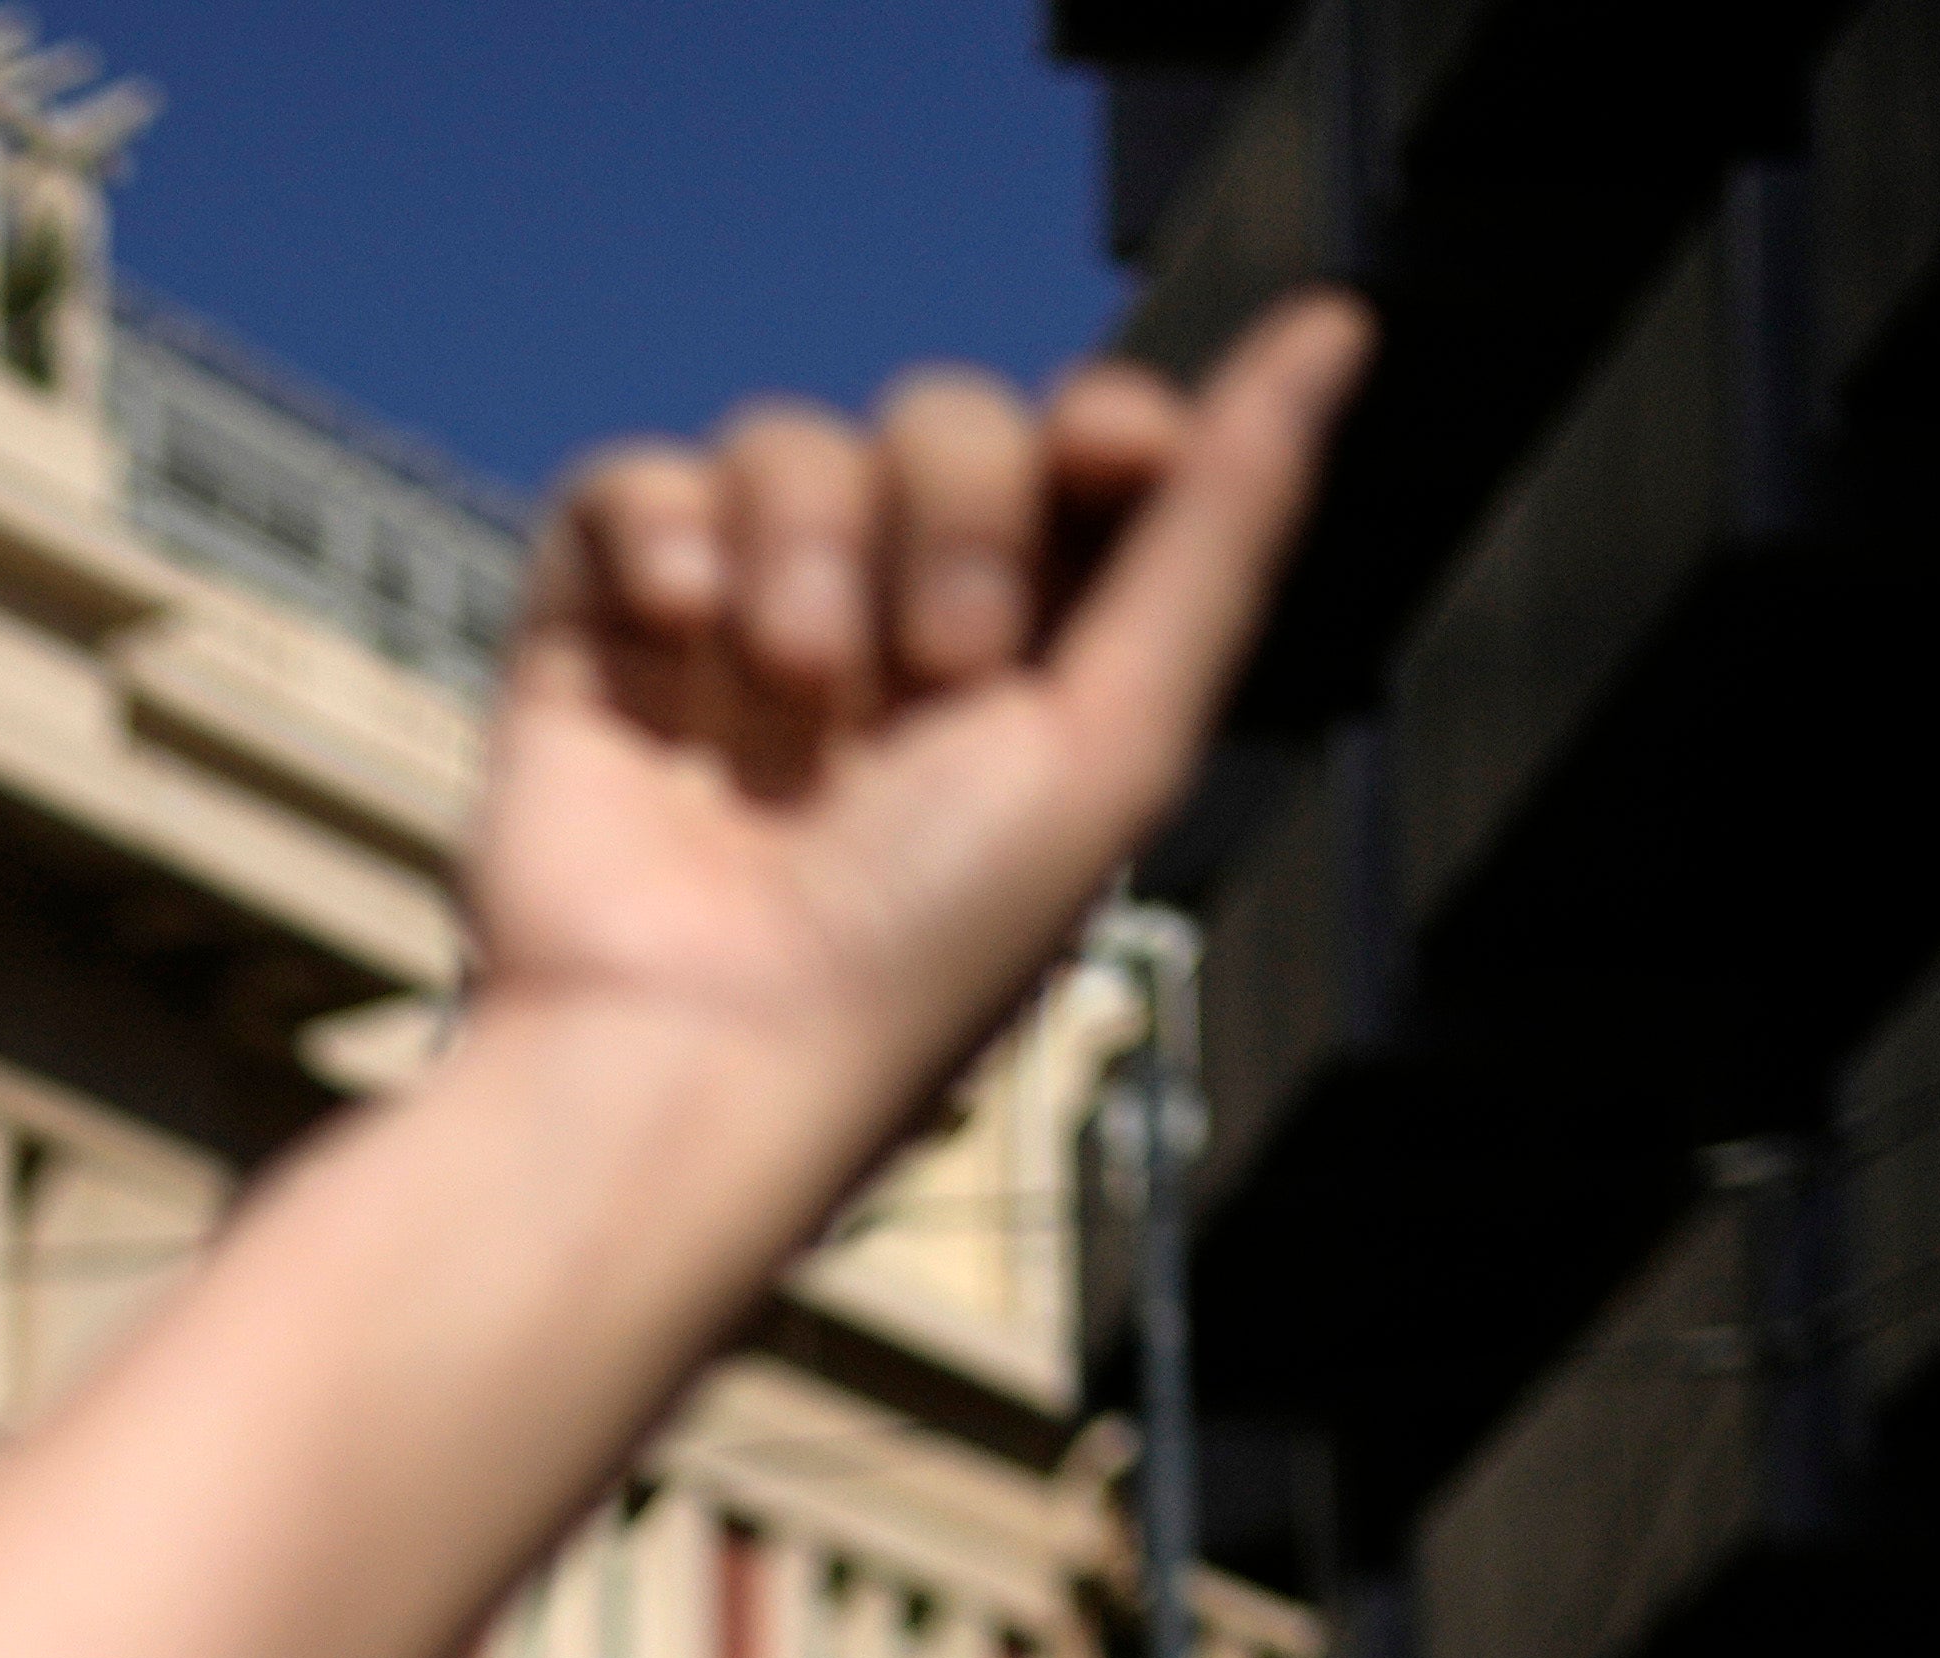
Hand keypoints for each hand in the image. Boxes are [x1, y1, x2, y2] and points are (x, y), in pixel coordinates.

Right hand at [473, 303, 1361, 1112]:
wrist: (701, 1055)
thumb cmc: (926, 948)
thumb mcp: (1120, 736)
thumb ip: (1223, 527)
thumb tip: (1341, 321)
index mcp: (1030, 668)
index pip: (1076, 458)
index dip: (1098, 429)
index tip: (1112, 457)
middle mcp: (885, 636)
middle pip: (942, 423)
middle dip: (960, 508)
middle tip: (945, 663)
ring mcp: (736, 635)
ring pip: (788, 443)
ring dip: (811, 540)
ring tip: (796, 681)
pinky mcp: (597, 640)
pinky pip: (630, 484)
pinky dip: (664, 522)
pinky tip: (684, 621)